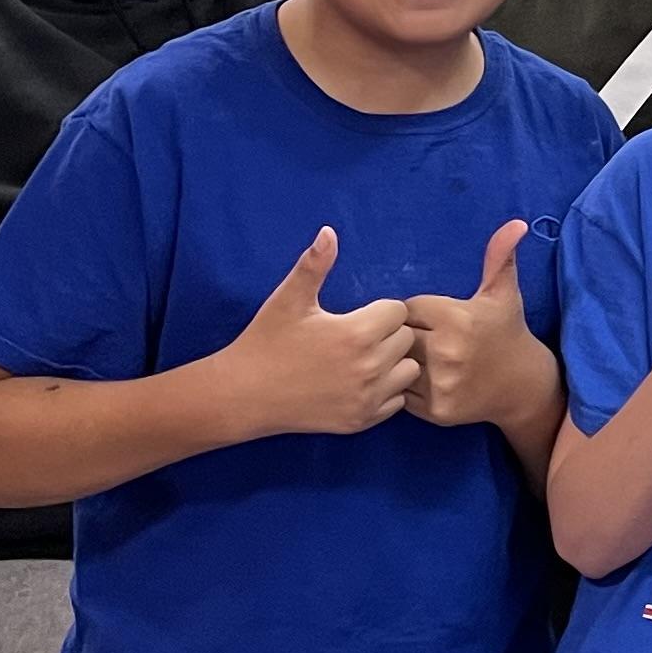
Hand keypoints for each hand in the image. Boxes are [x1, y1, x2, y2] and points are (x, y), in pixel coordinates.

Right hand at [223, 227, 422, 437]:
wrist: (243, 395)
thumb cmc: (266, 342)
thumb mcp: (288, 300)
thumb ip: (314, 265)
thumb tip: (329, 231)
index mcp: (357, 333)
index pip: (399, 311)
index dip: (380, 309)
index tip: (357, 315)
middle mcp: (369, 368)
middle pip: (407, 340)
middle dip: (388, 334)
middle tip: (358, 336)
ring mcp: (367, 398)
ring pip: (408, 371)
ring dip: (393, 363)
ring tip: (364, 359)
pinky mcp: (361, 421)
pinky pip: (396, 402)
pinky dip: (385, 391)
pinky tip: (359, 383)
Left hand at [405, 219, 539, 425]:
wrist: (523, 386)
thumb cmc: (507, 332)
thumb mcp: (503, 292)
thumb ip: (500, 256)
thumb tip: (516, 223)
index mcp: (456, 318)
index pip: (406, 309)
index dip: (416, 313)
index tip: (433, 320)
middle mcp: (447, 351)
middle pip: (397, 337)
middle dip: (407, 336)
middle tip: (426, 340)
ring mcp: (440, 383)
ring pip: (397, 366)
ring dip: (403, 363)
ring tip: (424, 360)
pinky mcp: (436, 410)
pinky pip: (403, 394)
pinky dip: (408, 388)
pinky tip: (427, 380)